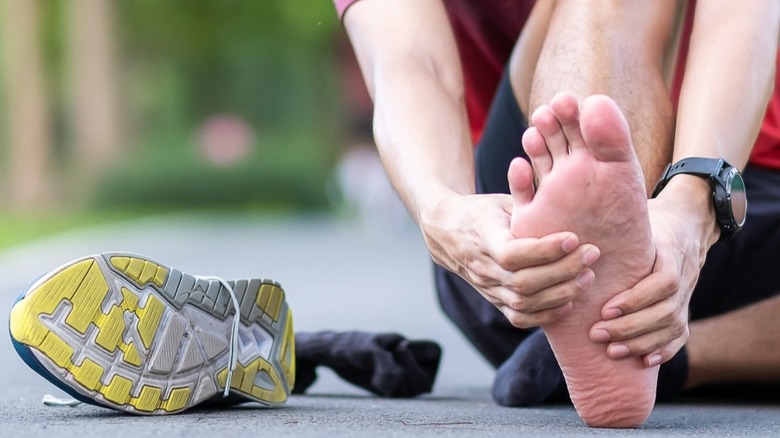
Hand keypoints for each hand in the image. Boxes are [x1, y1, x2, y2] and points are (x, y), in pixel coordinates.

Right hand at [421, 192, 599, 327]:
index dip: (545, 251)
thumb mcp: (499, 201)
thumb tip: (530, 163)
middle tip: (592, 254)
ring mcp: (487, 288)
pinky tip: (569, 301)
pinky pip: (519, 317)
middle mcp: (482, 268)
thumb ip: (520, 193)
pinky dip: (546, 315)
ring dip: (560, 293)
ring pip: (524, 303)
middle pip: (523, 282)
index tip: (574, 238)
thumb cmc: (481, 213)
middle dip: (563, 271)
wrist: (447, 233)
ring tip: (587, 276)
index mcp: (482, 238)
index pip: (512, 254)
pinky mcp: (494, 301)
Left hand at [588, 181, 716, 365]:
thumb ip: (612, 224)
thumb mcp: (636, 216)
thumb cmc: (649, 219)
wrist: (688, 222)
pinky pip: (682, 335)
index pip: (663, 282)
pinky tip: (643, 361)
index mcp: (672, 252)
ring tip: (612, 350)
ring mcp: (688, 294)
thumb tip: (572, 229)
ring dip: (642, 342)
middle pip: (666, 310)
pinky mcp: (686, 307)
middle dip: (631, 327)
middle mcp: (686, 275)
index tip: (606, 309)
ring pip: (673, 325)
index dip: (636, 299)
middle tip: (597, 334)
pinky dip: (664, 350)